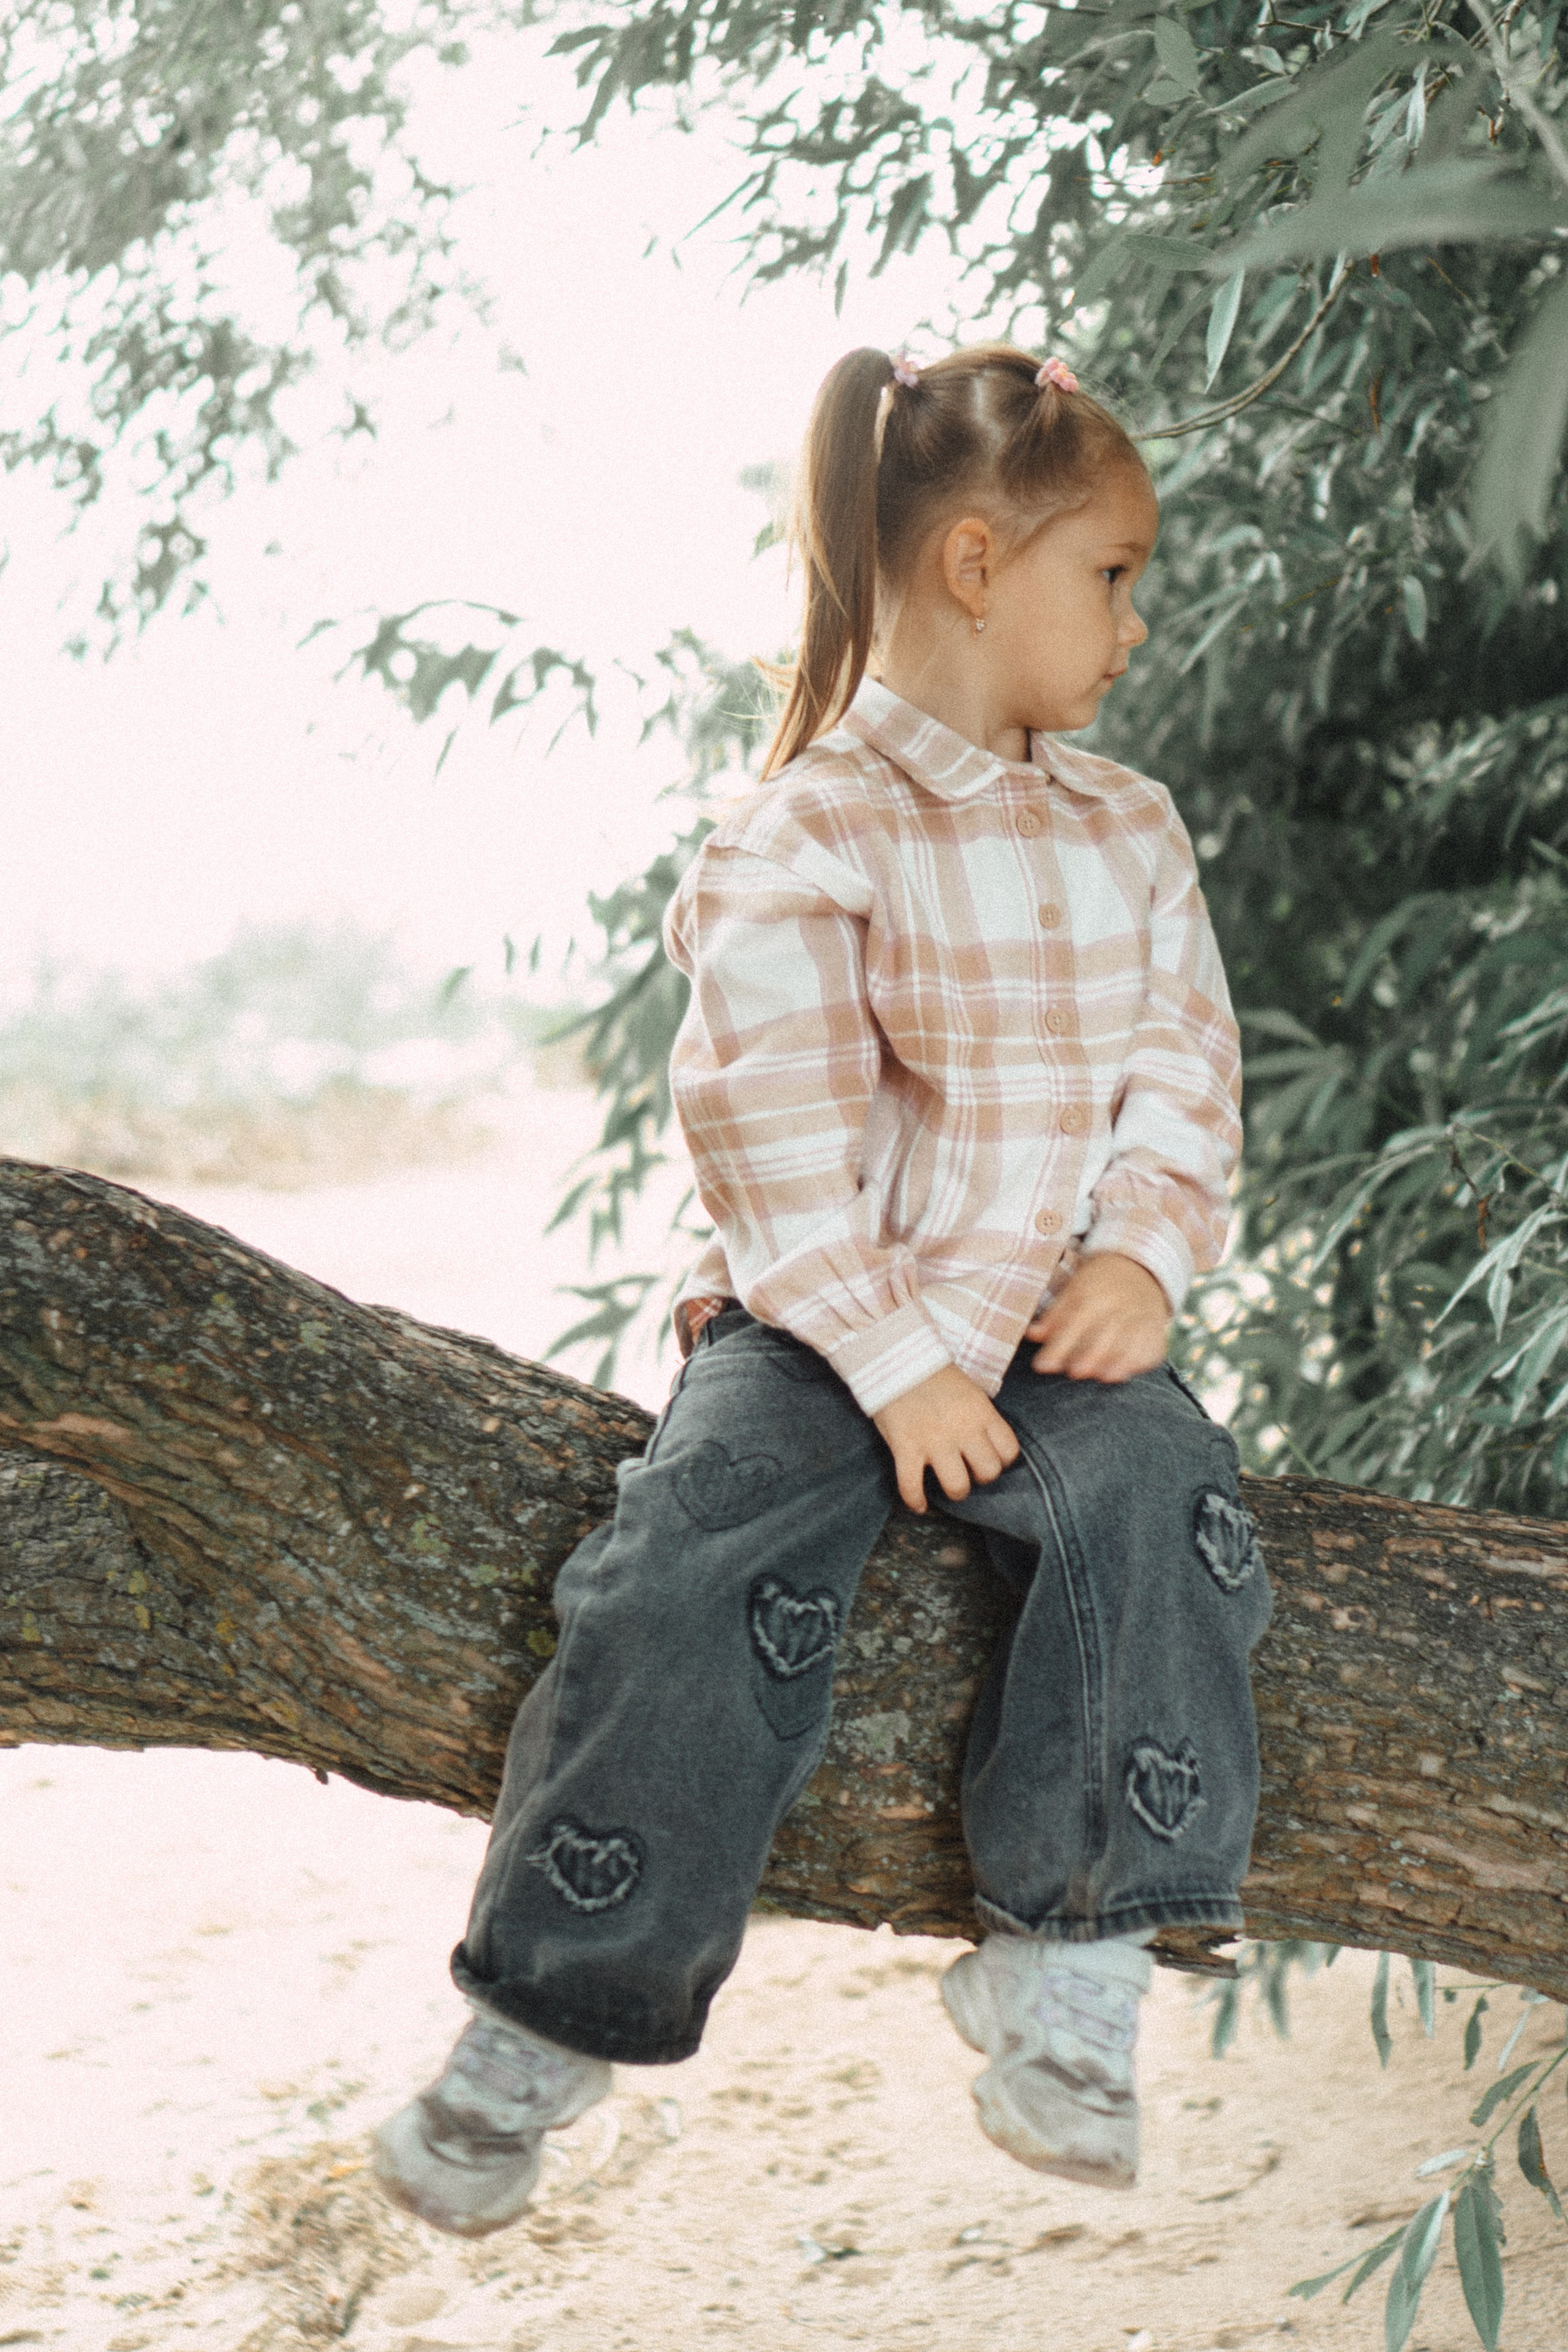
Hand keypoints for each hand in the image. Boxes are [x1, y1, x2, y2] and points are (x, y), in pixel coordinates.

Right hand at [873, 1364, 1019, 1513]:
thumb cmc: (933, 1374)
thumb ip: (980, 1416)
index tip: (990, 1457)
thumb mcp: (969, 1390)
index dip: (1002, 1460)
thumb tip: (986, 1443)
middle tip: (970, 1470)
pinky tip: (918, 1504)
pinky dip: (915, 1500)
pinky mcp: (905, 1447)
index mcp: (981, 1412)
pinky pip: (912, 1486)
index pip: (1009, 1451)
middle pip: (988, 1472)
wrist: (895, 1357)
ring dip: (955, 1491)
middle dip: (981, 1477)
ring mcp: (934, 1440)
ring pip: (958, 1486)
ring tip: (948, 1486)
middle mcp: (962, 1429)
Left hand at [1025, 1252, 1169, 1382]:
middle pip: (1104, 1330)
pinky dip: (1139, 1360)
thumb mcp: (1074, 1287)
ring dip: (1115, 1359)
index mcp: (1093, 1290)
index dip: (1059, 1343)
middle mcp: (1119, 1302)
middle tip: (1074, 1372)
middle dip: (1090, 1353)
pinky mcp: (1156, 1327)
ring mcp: (1140, 1314)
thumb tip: (1032, 1334)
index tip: (1042, 1365)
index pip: (1075, 1319)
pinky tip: (1123, 1374)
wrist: (1141, 1267)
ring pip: (1129, 1338)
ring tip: (1101, 1377)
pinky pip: (1152, 1344)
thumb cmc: (1098, 1282)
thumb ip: (1054, 1315)